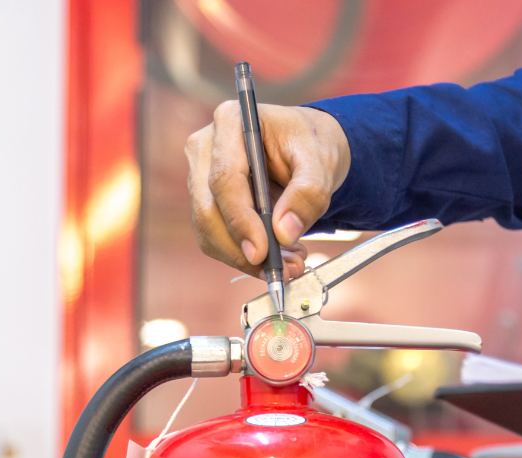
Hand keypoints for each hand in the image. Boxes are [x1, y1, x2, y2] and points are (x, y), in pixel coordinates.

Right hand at [185, 102, 350, 276]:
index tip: (261, 251)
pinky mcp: (206, 201)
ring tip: (289, 263)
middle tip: (280, 270)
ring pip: (208, 230)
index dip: (240, 220)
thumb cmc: (311, 144)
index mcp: (231, 122)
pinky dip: (244, 255)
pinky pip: (216, 237)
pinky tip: (277, 257)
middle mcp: (206, 147)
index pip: (224, 178)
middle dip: (241, 248)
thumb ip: (307, 193)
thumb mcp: (321, 162)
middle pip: (208, 209)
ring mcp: (200, 175)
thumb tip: (284, 232)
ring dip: (245, 257)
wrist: (307, 147)